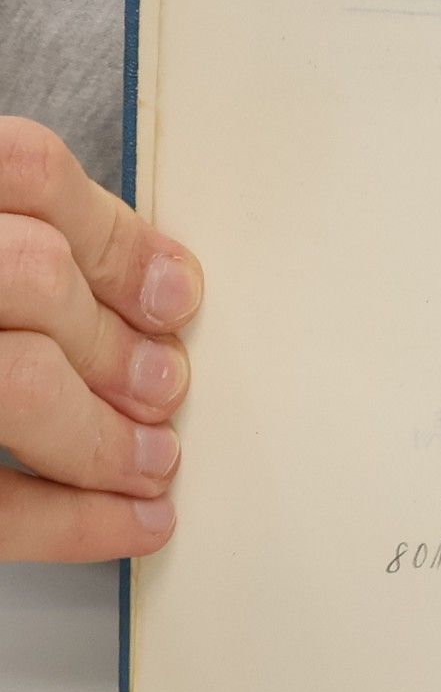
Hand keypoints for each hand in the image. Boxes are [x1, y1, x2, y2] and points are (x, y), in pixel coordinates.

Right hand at [0, 119, 200, 559]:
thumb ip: (10, 246)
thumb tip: (156, 292)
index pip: (23, 170)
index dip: (116, 238)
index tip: (174, 296)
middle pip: (31, 274)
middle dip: (115, 345)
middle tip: (163, 388)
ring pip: (16, 378)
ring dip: (103, 433)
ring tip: (150, 459)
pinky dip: (75, 521)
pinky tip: (130, 522)